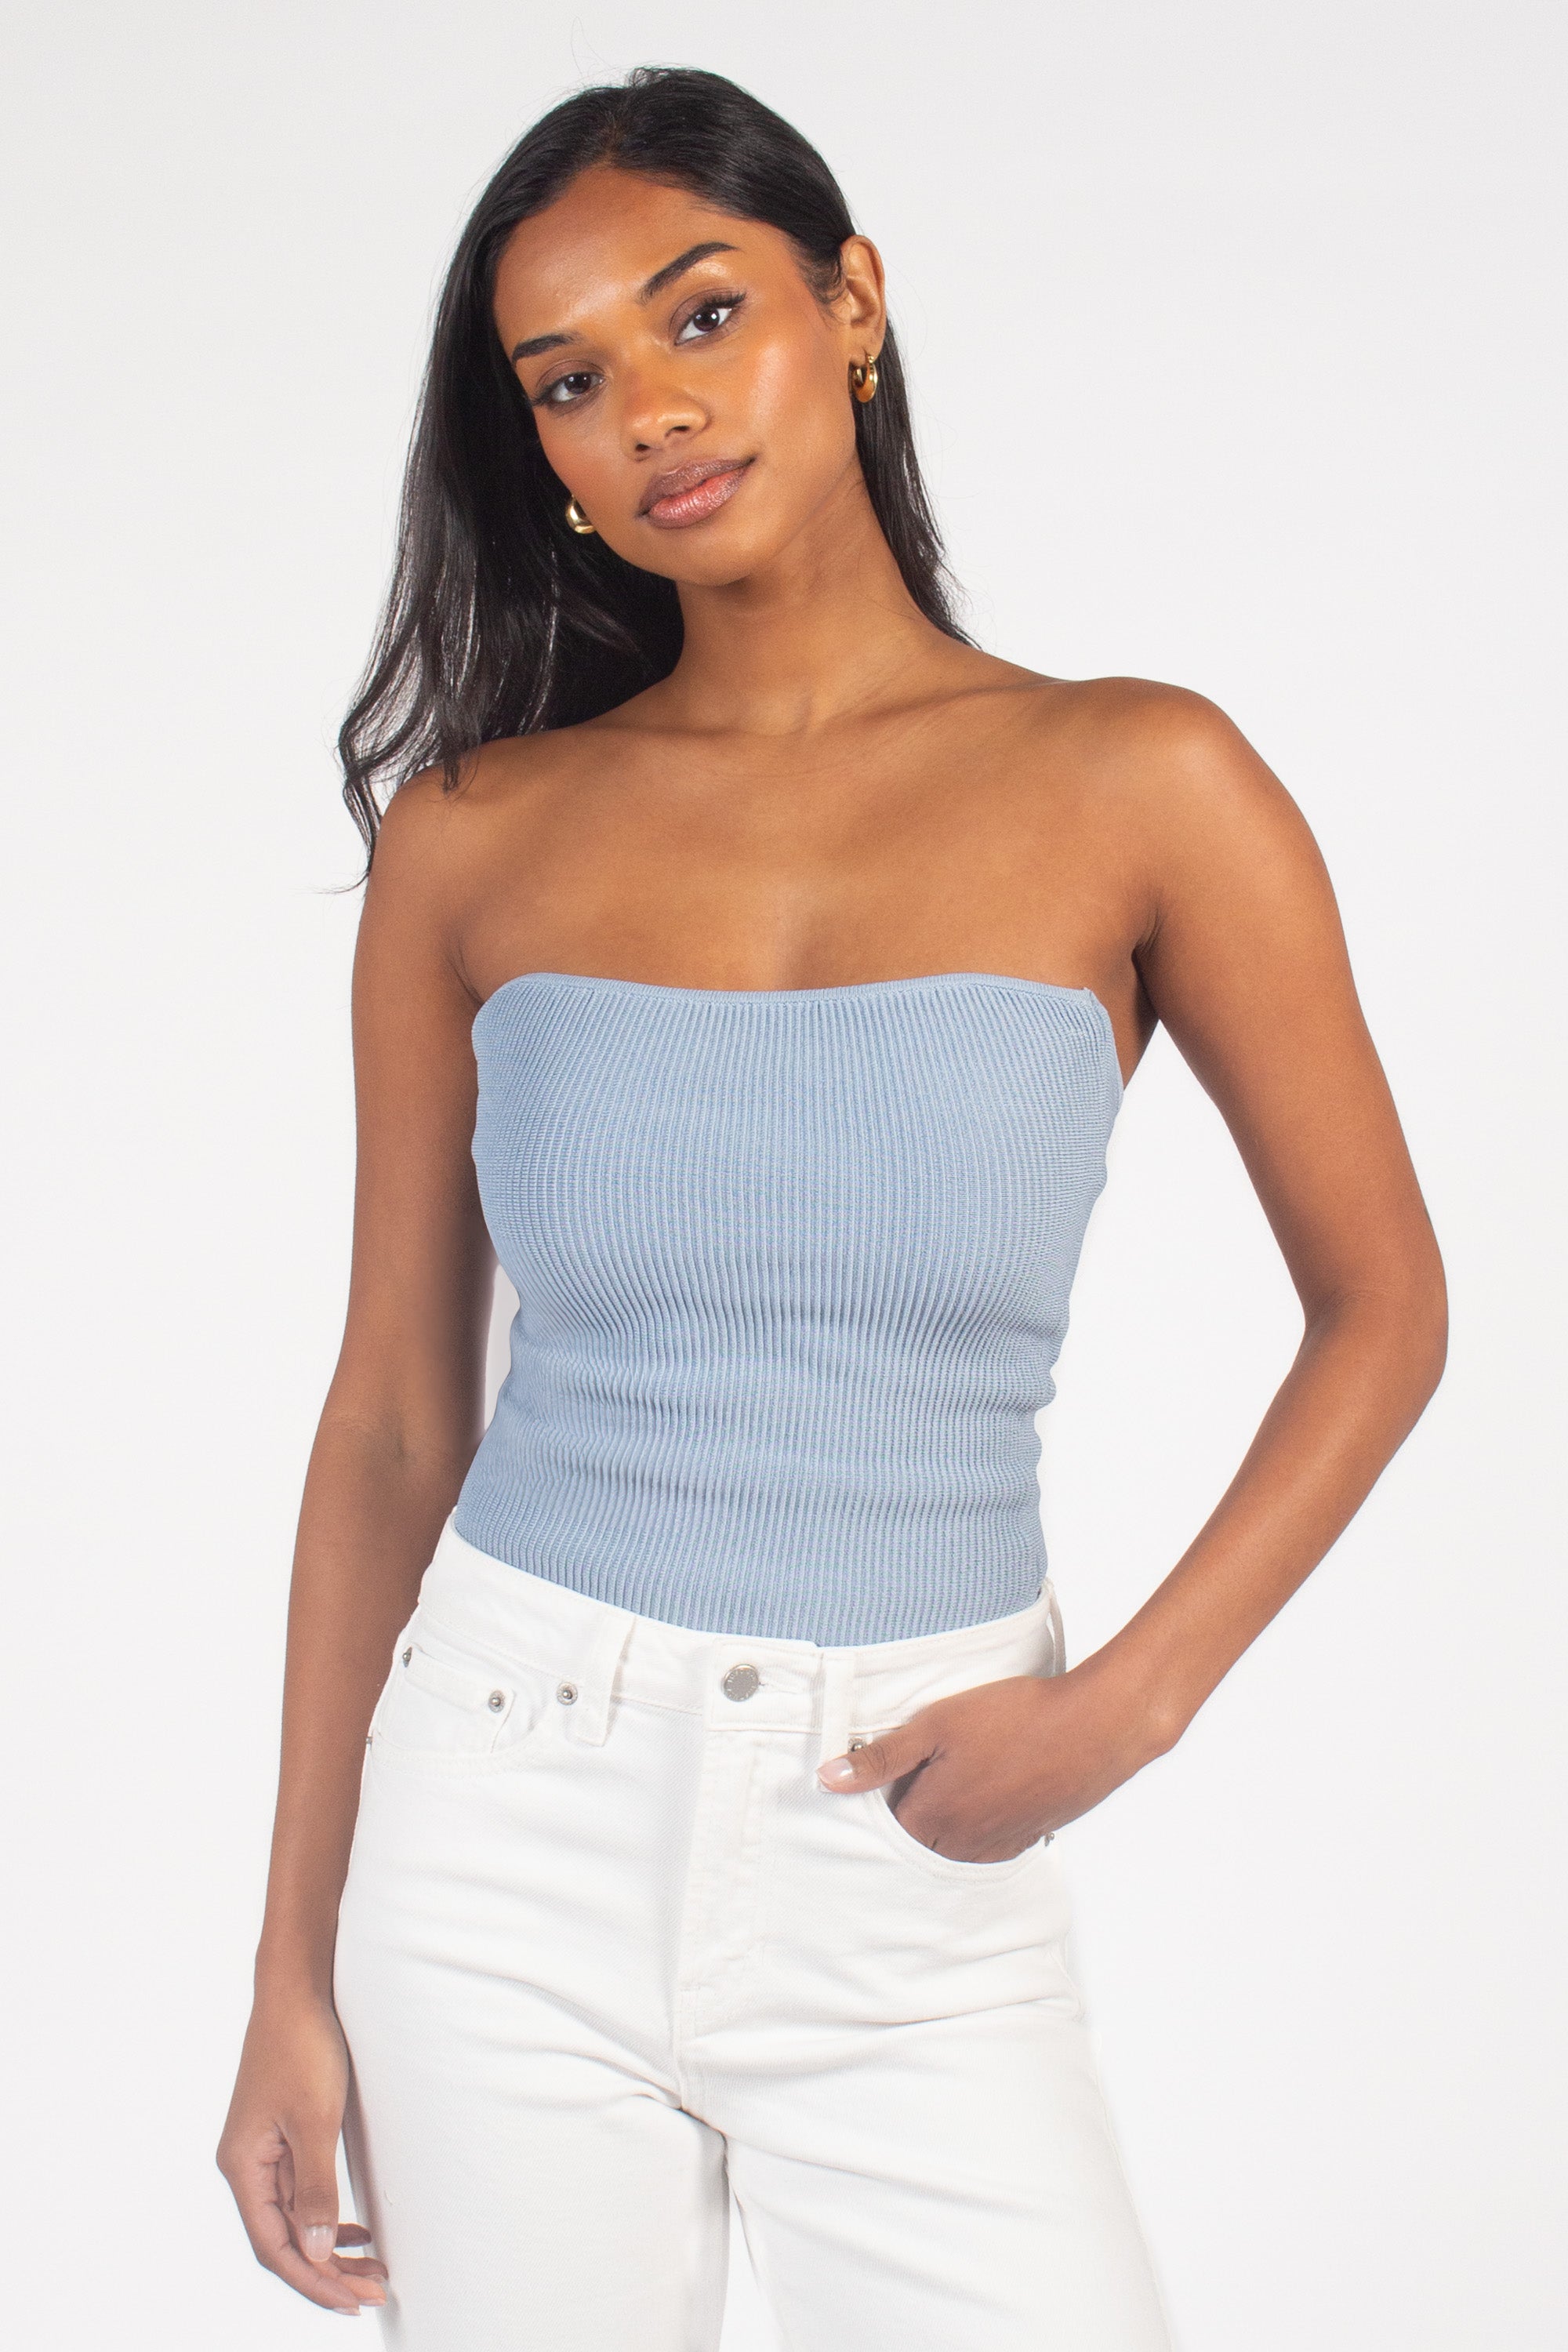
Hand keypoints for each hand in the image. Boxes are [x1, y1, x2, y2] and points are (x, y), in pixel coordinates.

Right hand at [217, 1988, 387, 2315]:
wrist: (296, 1987)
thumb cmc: (303, 2047)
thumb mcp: (315, 2121)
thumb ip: (314, 2190)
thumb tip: (318, 2253)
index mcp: (242, 2167)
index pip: (274, 2247)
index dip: (313, 2281)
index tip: (354, 2302)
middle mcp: (246, 2165)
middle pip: (283, 2240)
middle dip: (328, 2273)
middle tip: (376, 2293)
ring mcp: (262, 2150)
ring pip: (295, 2219)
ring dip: (331, 2248)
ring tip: (373, 2270)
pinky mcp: (281, 2134)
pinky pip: (300, 2193)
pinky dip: (327, 2215)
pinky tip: (355, 2228)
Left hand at [815, 1657, 1167, 1861]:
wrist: (1094, 1727)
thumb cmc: (1014, 1717)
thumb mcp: (936, 1724)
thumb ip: (881, 1757)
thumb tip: (828, 1778)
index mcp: (931, 1817)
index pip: (885, 1822)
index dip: (887, 1790)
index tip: (899, 1762)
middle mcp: (961, 1844)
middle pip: (917, 1838)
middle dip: (915, 1808)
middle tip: (932, 1765)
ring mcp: (998, 1846)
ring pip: (953, 1845)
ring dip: (949, 1819)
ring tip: (964, 1774)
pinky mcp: (1028, 1839)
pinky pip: (989, 1846)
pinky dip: (982, 1824)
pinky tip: (993, 1788)